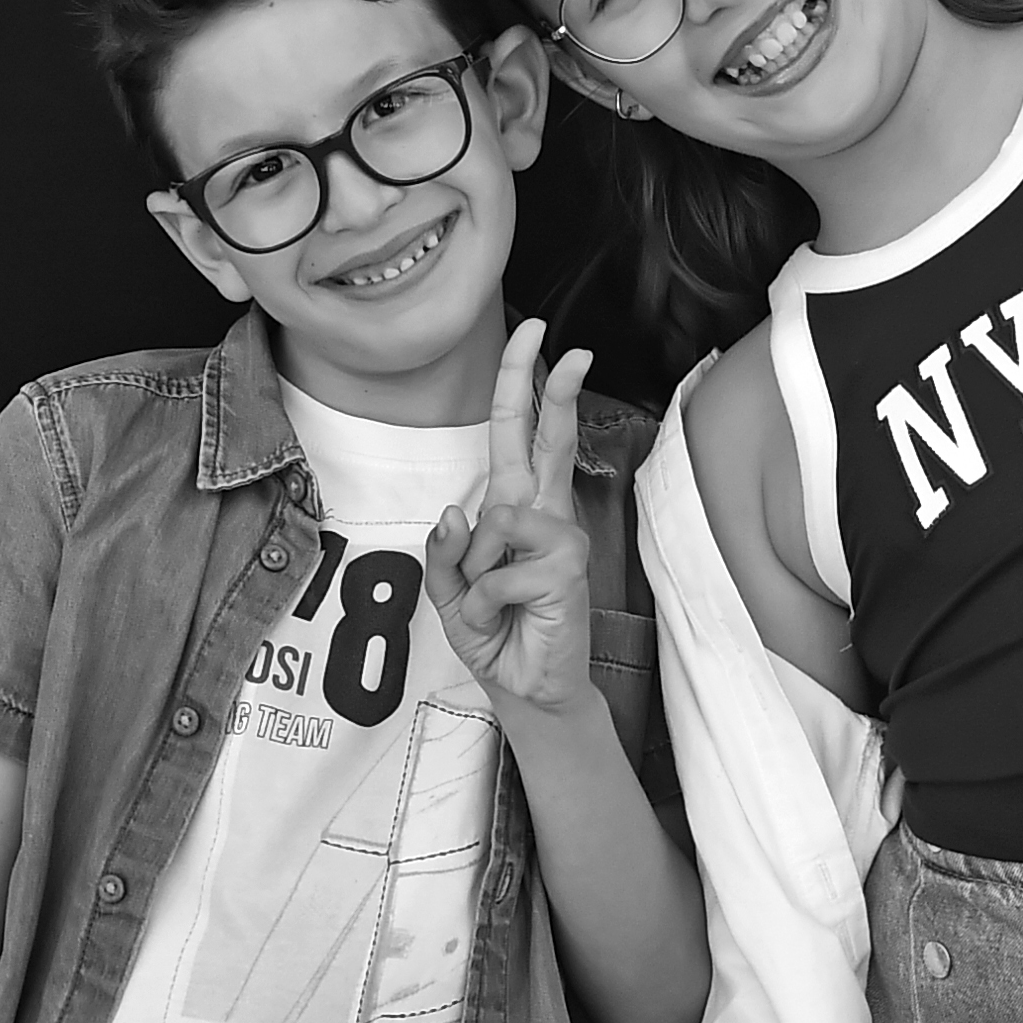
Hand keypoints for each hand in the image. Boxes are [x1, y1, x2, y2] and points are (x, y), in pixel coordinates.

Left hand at [425, 318, 595, 720]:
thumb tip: (455, 512)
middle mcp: (545, 515)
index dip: (523, 382)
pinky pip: (500, 569)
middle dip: (555, 388)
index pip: (518, 434)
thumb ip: (446, 552)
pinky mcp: (567, 570)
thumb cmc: (495, 634)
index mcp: (517, 508)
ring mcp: (562, 541)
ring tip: (492, 606)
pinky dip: (486, 600)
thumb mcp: (448, 592)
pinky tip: (505, 619)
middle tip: (576, 344)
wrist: (524, 689)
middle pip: (548, 437)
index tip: (538, 333)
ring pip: (498, 518)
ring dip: (476, 572)